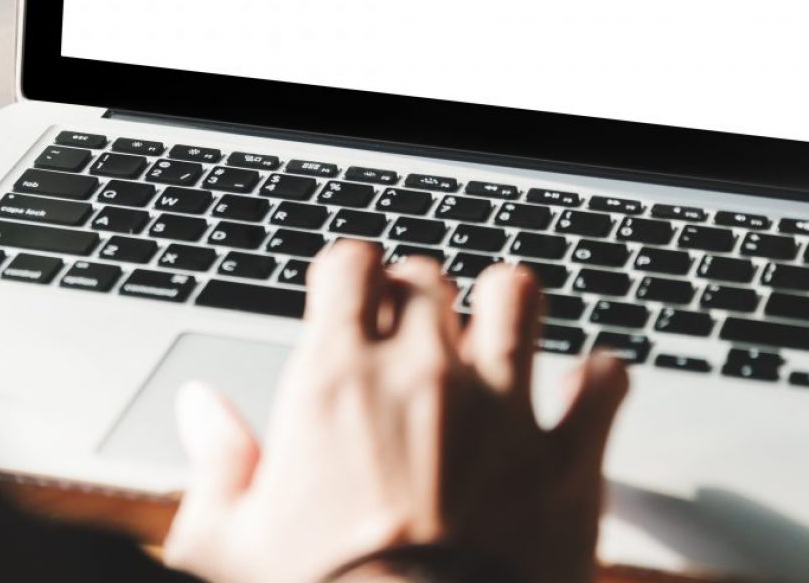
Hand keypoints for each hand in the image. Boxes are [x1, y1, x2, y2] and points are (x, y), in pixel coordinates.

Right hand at [162, 241, 628, 582]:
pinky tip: (587, 391)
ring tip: (504, 336)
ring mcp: (502, 409)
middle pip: (430, 278)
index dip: (353, 276)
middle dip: (423, 300)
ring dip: (511, 309)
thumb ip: (218, 463)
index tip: (354, 301)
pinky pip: (605, 383)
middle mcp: (423, 374)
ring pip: (519, 296)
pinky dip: (600, 379)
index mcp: (336, 380)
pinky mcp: (567, 459)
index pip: (351, 264)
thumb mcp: (231, 544)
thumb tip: (203, 411)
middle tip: (418, 339)